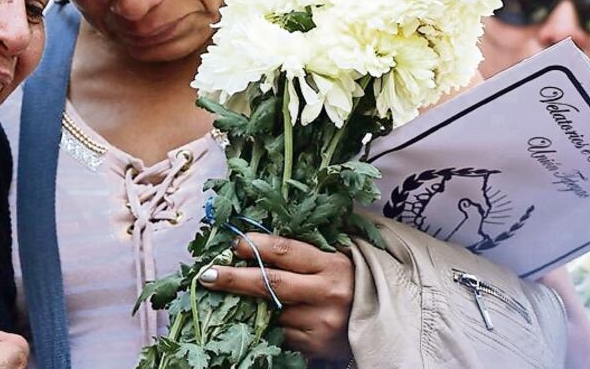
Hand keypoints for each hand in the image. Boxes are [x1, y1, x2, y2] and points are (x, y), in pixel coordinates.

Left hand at [199, 233, 353, 359]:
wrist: (383, 322)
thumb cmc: (349, 283)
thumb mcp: (332, 261)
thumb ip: (300, 255)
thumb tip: (251, 244)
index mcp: (332, 264)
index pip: (285, 251)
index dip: (255, 246)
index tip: (233, 244)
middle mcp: (328, 292)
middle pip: (271, 283)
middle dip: (234, 279)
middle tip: (207, 275)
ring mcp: (322, 322)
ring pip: (272, 312)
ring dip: (249, 305)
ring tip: (228, 298)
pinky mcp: (316, 345)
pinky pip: (280, 333)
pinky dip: (267, 325)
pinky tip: (259, 318)